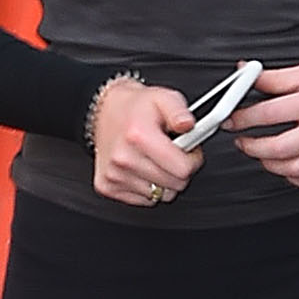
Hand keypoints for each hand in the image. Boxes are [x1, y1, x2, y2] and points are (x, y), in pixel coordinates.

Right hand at [92, 78, 199, 204]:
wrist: (106, 112)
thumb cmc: (136, 108)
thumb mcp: (164, 98)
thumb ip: (180, 111)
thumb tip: (188, 124)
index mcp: (138, 136)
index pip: (182, 170)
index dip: (193, 160)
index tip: (189, 150)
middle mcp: (123, 158)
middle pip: (175, 185)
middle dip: (181, 170)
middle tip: (172, 153)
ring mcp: (114, 175)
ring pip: (161, 195)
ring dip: (165, 180)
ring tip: (157, 158)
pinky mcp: (108, 187)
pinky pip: (145, 200)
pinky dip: (149, 187)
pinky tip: (143, 168)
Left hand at [232, 53, 298, 188]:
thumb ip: (277, 77)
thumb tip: (246, 74)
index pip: (267, 114)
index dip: (242, 118)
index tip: (233, 119)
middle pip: (275, 148)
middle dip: (250, 145)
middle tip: (242, 140)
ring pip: (292, 169)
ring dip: (269, 163)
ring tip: (262, 153)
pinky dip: (294, 177)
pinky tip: (287, 166)